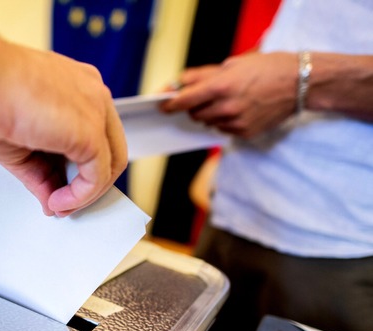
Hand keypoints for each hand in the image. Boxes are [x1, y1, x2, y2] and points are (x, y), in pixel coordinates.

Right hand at [0, 37, 126, 216]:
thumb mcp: (16, 144)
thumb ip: (40, 173)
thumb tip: (51, 199)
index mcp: (75, 87)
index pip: (93, 134)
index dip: (79, 167)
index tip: (60, 189)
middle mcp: (91, 93)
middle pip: (109, 149)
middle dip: (88, 183)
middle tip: (64, 203)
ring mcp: (95, 109)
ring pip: (110, 163)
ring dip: (85, 193)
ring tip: (59, 205)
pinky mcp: (89, 132)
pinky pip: (97, 176)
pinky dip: (80, 196)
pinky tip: (58, 202)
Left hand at [160, 52, 298, 137]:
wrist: (300, 83)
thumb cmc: (267, 68)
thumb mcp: (233, 64)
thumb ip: (202, 75)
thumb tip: (179, 83)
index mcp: (222, 86)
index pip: (185, 100)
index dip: (171, 104)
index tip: (163, 105)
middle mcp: (227, 107)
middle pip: (195, 114)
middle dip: (194, 106)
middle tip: (204, 97)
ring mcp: (237, 122)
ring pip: (208, 123)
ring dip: (209, 114)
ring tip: (227, 100)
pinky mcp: (246, 133)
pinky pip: (224, 130)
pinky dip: (224, 122)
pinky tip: (238, 109)